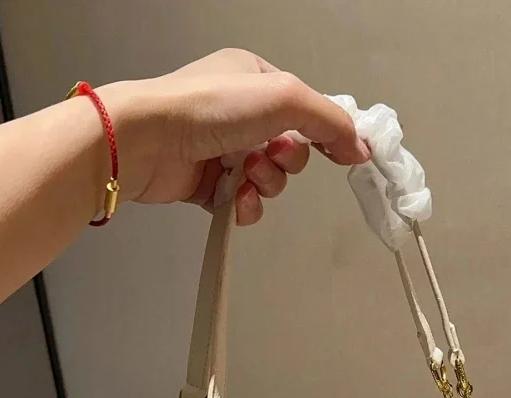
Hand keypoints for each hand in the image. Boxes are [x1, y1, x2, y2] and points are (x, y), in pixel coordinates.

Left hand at [99, 49, 370, 225]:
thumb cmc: (212, 107)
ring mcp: (220, 148)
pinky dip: (244, 206)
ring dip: (265, 184)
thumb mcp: (285, 98)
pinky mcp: (204, 183)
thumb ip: (329, 121)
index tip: (342, 155)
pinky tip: (233, 200)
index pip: (304, 110)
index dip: (322, 134)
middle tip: (268, 157)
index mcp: (253, 78)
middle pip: (290, 149)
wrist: (149, 139)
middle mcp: (237, 111)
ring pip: (268, 179)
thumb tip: (360, 146)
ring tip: (243, 177)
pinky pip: (242, 203)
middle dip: (285, 161)